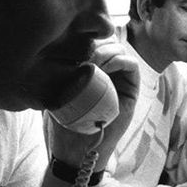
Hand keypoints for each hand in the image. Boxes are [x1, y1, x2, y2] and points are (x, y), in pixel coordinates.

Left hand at [47, 40, 139, 169]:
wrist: (77, 148)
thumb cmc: (64, 121)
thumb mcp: (57, 90)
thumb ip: (60, 69)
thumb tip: (55, 46)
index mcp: (91, 69)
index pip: (93, 40)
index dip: (85, 38)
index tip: (70, 46)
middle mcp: (108, 71)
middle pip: (107, 41)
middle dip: (95, 42)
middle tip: (81, 55)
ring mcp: (121, 79)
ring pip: (120, 49)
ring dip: (105, 51)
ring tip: (91, 63)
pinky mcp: (132, 89)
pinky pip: (132, 64)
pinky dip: (119, 60)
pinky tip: (104, 68)